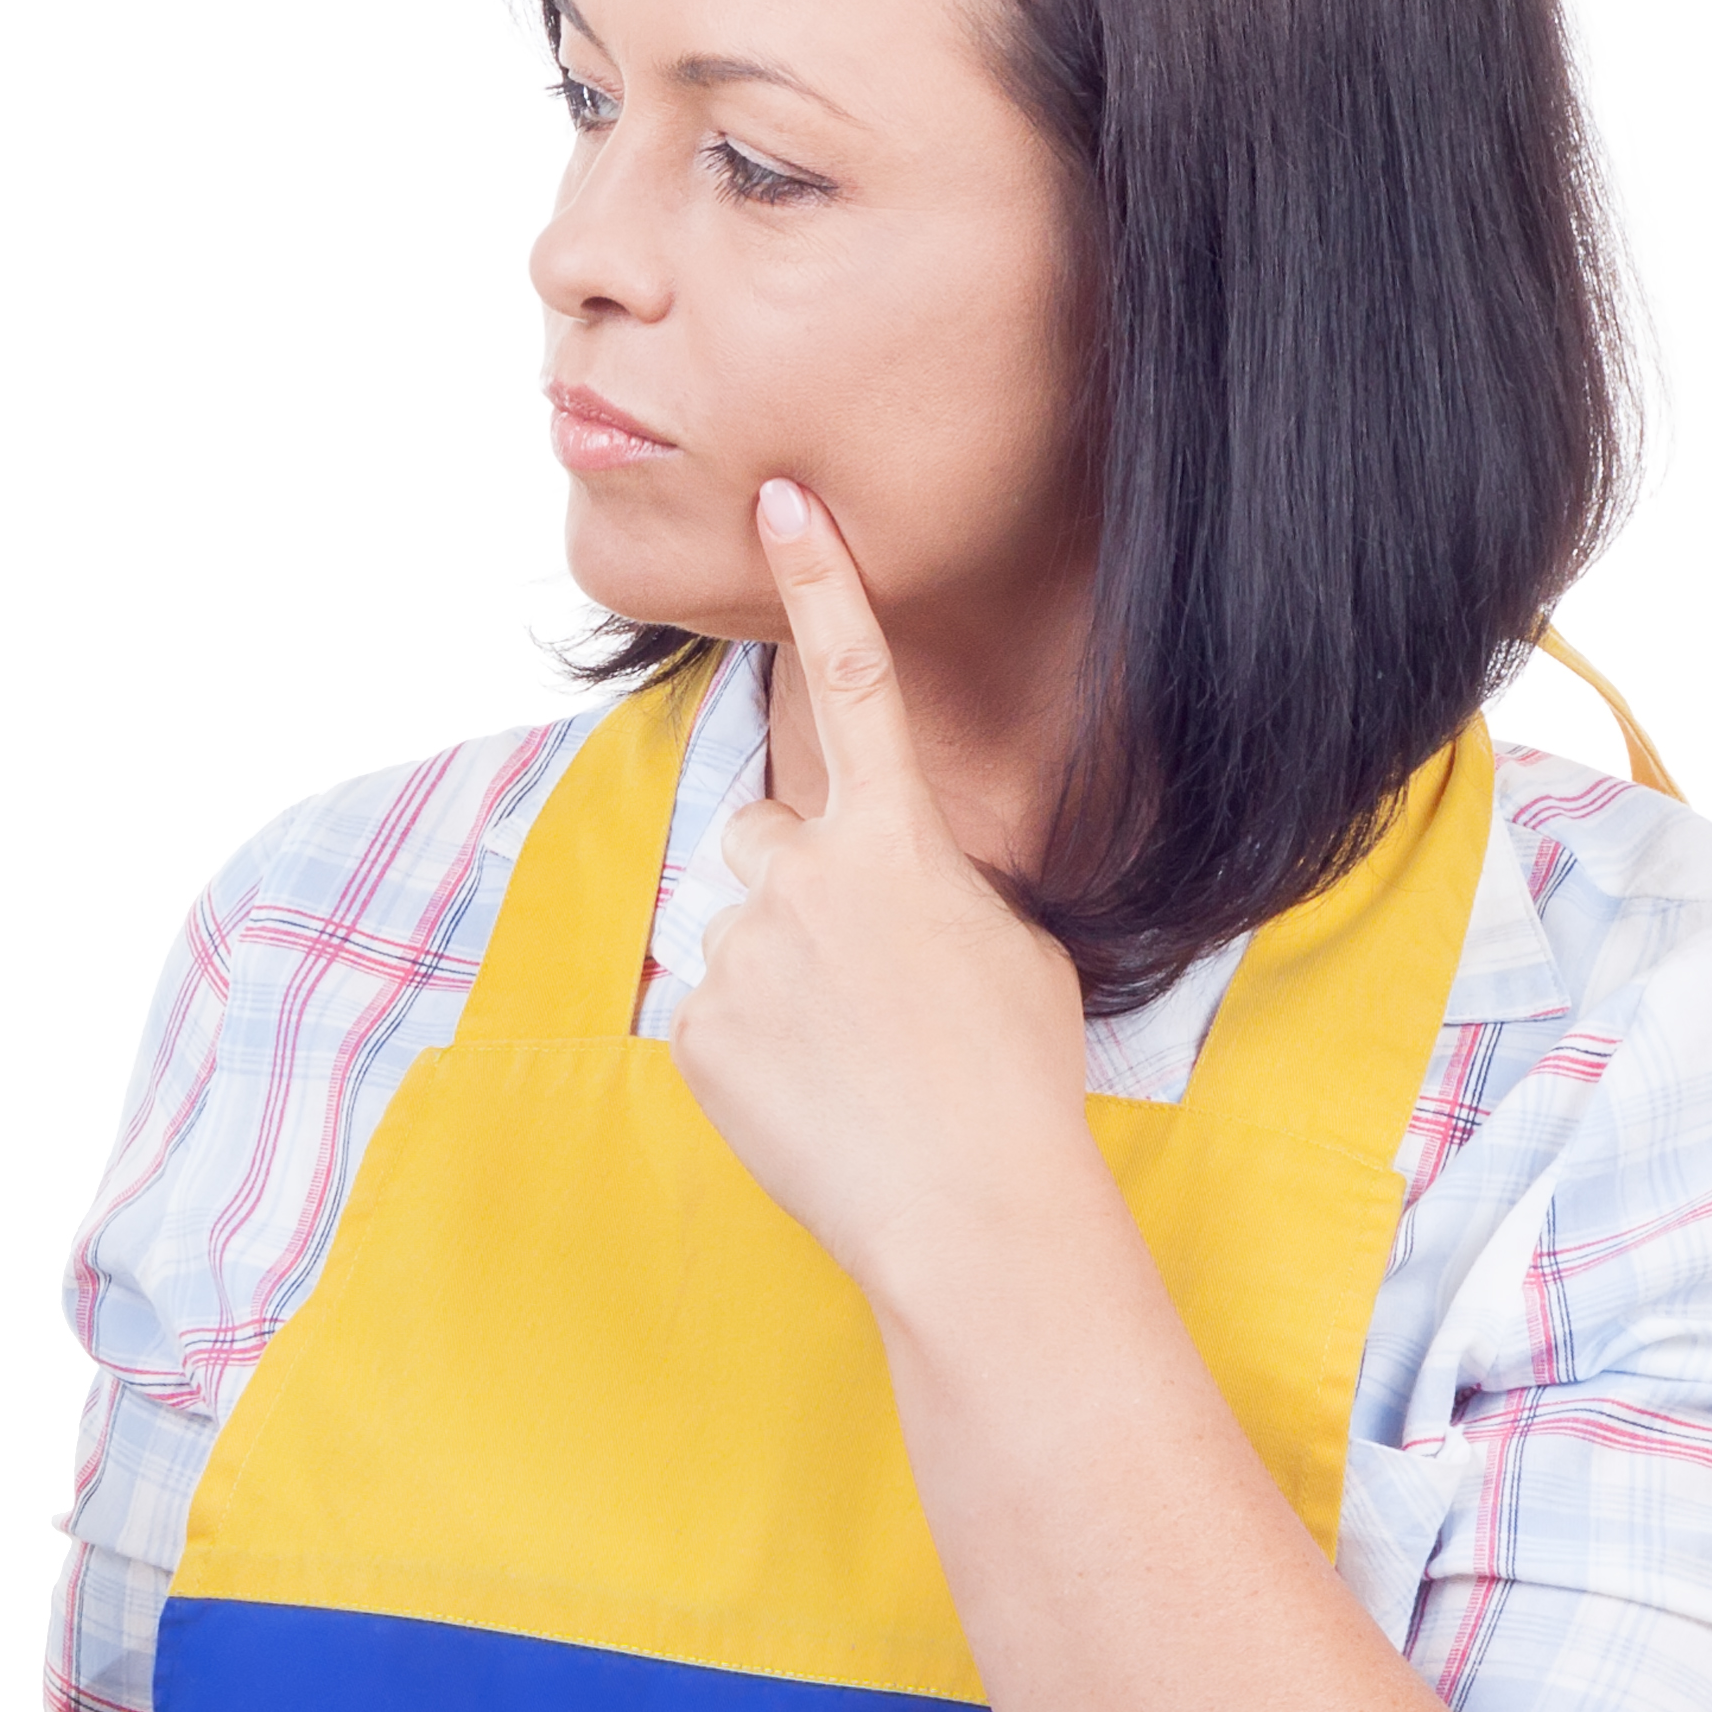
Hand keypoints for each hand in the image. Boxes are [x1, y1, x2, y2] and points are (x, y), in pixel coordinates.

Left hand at [671, 480, 1101, 1299]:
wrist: (971, 1211)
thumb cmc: (1015, 1081)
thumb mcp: (1010, 948)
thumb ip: (931, 886)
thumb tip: (890, 891)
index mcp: (896, 843)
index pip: (854, 685)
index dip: (821, 585)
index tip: (782, 500)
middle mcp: (802, 877)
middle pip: (764, 839)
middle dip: (795, 886)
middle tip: (861, 981)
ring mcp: (738, 953)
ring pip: (740, 937)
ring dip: (778, 980)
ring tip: (850, 1061)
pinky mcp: (696, 1032)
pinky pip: (713, 1017)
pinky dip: (752, 1054)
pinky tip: (812, 1101)